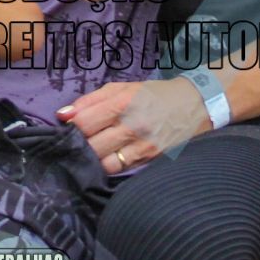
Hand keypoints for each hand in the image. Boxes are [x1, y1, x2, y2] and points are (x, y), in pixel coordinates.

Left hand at [58, 78, 209, 171]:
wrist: (196, 105)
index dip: (69, 128)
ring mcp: (143, 147)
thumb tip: (63, 115)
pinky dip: (110, 166)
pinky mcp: (151, 161)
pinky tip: (108, 158)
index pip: (84, 123)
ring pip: (104, 164)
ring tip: (92, 152)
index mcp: (123, 103)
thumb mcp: (123, 88)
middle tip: (75, 142)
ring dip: (93, 159)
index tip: (66, 128)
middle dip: (79, 145)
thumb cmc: (154, 94)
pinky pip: (121, 170)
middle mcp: (133, 126)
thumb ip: (90, 100)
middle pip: (91, 146)